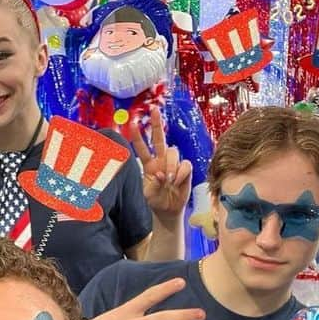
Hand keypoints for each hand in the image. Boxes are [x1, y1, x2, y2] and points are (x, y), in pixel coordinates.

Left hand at [129, 107, 192, 222]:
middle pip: (159, 138)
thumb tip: (161, 174)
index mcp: (148, 165)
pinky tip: (177, 182)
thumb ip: (152, 185)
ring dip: (171, 165)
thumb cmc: (156, 201)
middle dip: (156, 124)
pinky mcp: (185, 169)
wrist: (168, 210)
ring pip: (173, 152)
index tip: (133, 123)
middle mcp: (160, 160)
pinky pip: (185, 164)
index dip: (138, 136)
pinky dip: (181, 173)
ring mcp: (173, 163)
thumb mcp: (149, 195)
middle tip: (154, 110)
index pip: (142, 148)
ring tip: (169, 180)